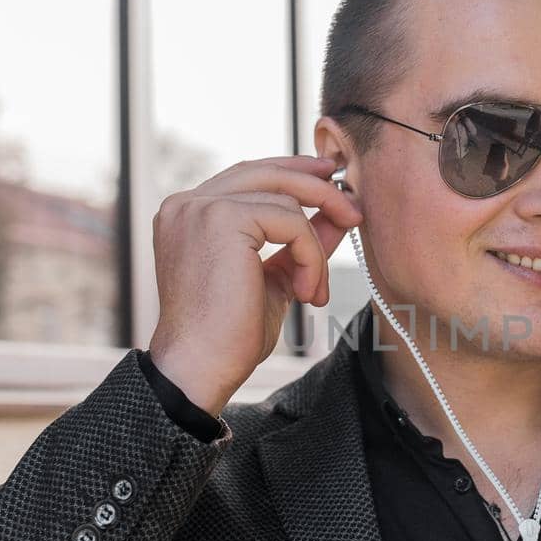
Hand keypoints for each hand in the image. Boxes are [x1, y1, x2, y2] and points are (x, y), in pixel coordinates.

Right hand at [145, 155, 361, 413]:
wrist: (202, 368)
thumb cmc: (230, 334)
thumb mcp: (274, 277)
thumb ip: (299, 241)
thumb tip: (338, 211)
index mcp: (190, 214)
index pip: (248, 176)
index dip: (292, 175)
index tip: (330, 182)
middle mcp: (188, 203)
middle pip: (266, 173)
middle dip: (316, 188)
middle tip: (352, 210)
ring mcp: (201, 207)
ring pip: (286, 200)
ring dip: (314, 247)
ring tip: (313, 290)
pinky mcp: (222, 218)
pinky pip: (291, 221)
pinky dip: (310, 256)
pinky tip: (306, 292)